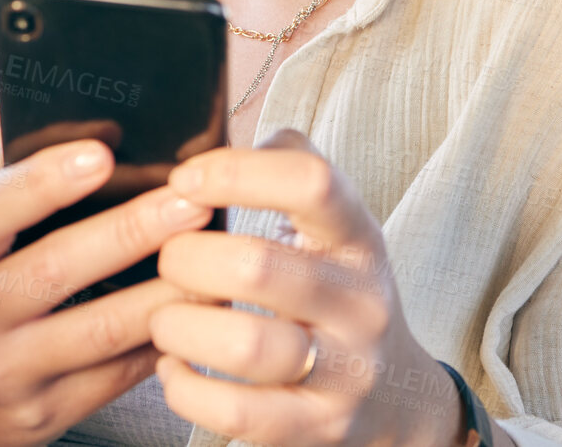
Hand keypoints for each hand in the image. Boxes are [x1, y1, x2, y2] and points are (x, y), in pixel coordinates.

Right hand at [0, 138, 213, 446]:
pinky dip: (165, 338)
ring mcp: (4, 374)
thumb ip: (18, 195)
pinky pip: (117, 374)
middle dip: (132, 231)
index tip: (100, 154)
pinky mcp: (43, 415)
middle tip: (193, 200)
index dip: (41, 183)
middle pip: (56, 270)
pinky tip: (202, 310)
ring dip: (168, 290)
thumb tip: (105, 133)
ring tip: (218, 256)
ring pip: (101, 329)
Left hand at [149, 130, 465, 446]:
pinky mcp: (317, 428)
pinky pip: (234, 412)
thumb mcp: (335, 227)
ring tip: (166, 318)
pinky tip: (175, 367)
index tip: (188, 179)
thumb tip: (220, 144)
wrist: (396, 398)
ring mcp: (344, 371)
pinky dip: (184, 387)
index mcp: (358, 238)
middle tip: (170, 260)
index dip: (238, 172)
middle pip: (258, 266)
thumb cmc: (339, 294)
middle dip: (188, 258)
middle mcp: (360, 302)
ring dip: (179, 326)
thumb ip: (288, 168)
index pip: (311, 183)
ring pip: (243, 344)